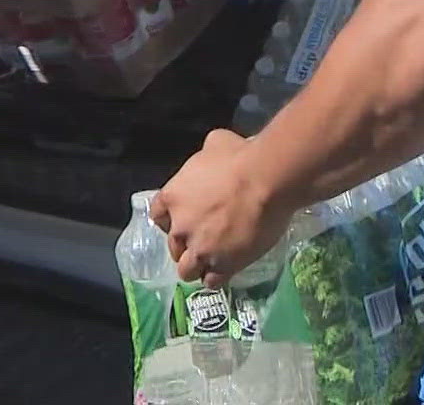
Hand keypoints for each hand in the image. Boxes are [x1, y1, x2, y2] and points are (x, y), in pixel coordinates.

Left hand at [150, 130, 294, 288]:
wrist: (266, 181)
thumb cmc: (240, 157)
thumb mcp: (216, 143)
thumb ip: (205, 156)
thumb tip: (212, 153)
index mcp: (172, 197)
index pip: (157, 217)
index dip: (171, 219)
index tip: (185, 218)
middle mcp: (180, 228)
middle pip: (173, 247)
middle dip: (185, 245)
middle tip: (205, 239)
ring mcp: (200, 250)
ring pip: (187, 271)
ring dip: (198, 266)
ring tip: (214, 260)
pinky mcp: (222, 265)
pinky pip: (212, 281)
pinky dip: (217, 276)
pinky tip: (228, 268)